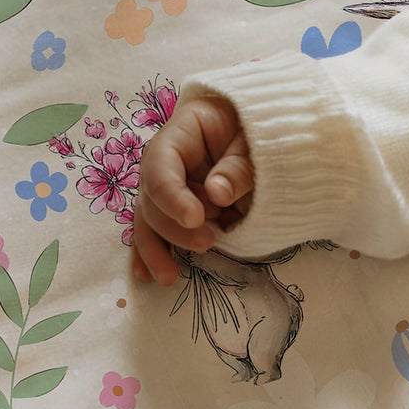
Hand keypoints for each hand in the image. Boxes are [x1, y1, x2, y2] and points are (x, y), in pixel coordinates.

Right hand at [131, 93, 253, 286]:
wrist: (261, 134)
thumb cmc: (256, 131)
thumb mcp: (254, 142)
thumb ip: (238, 167)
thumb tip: (217, 194)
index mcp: (179, 135)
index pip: (161, 166)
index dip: (173, 195)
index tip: (195, 218)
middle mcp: (164, 163)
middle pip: (152, 198)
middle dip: (174, 227)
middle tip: (208, 242)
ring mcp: (168, 188)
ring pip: (149, 220)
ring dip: (156, 250)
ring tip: (168, 277)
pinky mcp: (176, 210)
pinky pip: (158, 232)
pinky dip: (153, 253)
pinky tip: (147, 275)